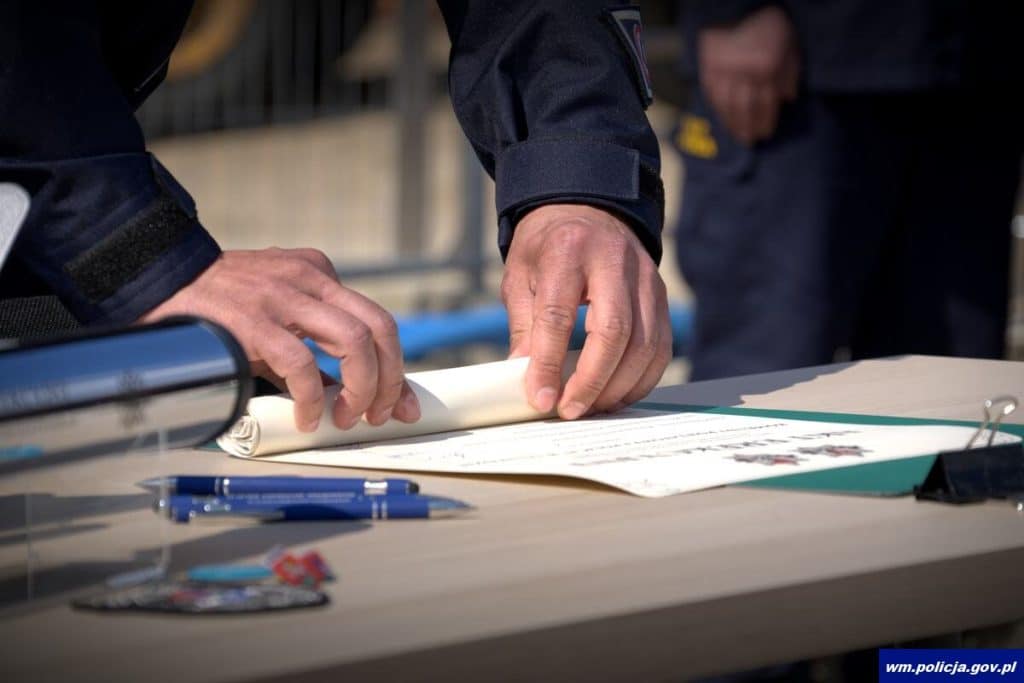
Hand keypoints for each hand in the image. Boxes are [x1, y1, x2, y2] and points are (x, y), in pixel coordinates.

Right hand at [138, 248, 419, 431]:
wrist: (152, 280)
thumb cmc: (216, 310)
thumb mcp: (274, 319)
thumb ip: (311, 352)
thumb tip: (349, 400)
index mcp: (317, 274)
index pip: (377, 320)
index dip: (396, 367)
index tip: (400, 404)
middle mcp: (309, 278)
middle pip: (381, 327)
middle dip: (390, 379)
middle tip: (379, 415)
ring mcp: (283, 296)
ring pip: (355, 341)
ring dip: (362, 388)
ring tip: (346, 418)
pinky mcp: (254, 319)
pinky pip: (302, 363)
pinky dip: (313, 397)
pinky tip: (306, 417)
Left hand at [502, 205, 671, 418]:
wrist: (587, 208)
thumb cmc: (547, 247)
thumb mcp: (520, 276)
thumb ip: (525, 327)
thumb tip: (527, 381)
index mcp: (568, 250)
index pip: (558, 314)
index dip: (548, 362)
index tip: (540, 397)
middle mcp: (614, 261)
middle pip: (614, 331)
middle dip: (592, 380)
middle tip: (569, 409)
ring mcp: (645, 278)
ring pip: (645, 343)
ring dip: (618, 386)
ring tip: (591, 407)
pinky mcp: (661, 295)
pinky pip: (661, 347)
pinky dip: (642, 379)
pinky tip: (618, 395)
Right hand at [698, 5, 798, 144]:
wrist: (737, 4)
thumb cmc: (769, 23)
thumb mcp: (789, 43)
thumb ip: (790, 72)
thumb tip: (787, 99)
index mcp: (767, 68)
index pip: (766, 104)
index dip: (766, 122)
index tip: (765, 134)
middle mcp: (745, 74)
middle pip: (745, 109)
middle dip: (748, 127)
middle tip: (749, 141)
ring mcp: (724, 72)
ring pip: (727, 105)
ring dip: (732, 123)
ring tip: (736, 134)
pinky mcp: (709, 68)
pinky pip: (713, 94)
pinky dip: (718, 108)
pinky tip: (723, 117)